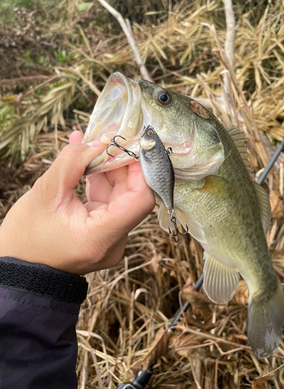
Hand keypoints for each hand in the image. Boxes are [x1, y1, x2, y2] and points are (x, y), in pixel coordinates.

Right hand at [0, 131, 154, 273]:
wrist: (19, 270)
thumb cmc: (26, 238)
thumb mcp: (45, 194)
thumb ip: (73, 163)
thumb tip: (98, 142)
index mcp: (101, 237)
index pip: (140, 200)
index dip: (140, 170)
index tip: (129, 146)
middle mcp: (113, 242)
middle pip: (131, 195)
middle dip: (120, 164)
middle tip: (108, 137)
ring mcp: (109, 239)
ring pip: (119, 196)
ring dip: (107, 168)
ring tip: (91, 144)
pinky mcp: (102, 233)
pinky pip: (107, 202)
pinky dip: (99, 181)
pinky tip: (86, 159)